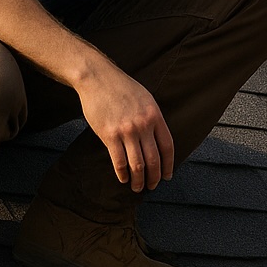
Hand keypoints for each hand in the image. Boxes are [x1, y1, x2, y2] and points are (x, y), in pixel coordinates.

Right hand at [76, 61, 174, 191]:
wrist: (98, 78)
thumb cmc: (121, 87)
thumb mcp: (146, 99)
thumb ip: (152, 118)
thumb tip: (156, 138)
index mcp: (155, 116)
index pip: (167, 146)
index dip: (169, 165)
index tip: (168, 175)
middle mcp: (143, 125)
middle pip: (153, 159)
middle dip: (154, 177)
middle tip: (153, 186)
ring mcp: (126, 131)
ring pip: (137, 164)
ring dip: (139, 180)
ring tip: (138, 188)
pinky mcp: (109, 135)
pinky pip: (118, 161)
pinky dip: (122, 174)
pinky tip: (123, 179)